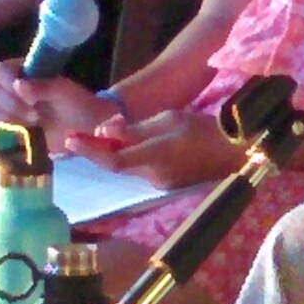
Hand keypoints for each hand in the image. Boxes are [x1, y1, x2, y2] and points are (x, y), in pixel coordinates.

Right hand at [0, 66, 120, 147]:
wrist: (84, 130)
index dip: (8, 83)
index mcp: (22, 72)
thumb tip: (19, 85)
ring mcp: (6, 110)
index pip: (0, 71)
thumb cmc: (77, 104)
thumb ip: (42, 86)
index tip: (30, 97)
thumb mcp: (64, 92)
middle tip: (36, 115)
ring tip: (31, 126)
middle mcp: (9, 89)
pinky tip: (3, 134)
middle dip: (12, 105)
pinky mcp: (5, 131)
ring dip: (6, 118)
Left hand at [66, 107, 240, 186]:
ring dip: (117, 153)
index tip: (69, 140)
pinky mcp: (168, 184)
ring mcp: (160, 183)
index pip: (110, 160)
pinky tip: (134, 144)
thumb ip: (133, 130)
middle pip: (117, 165)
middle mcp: (151, 177)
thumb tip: (104, 131)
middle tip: (83, 135)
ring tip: (109, 135)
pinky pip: (143, 169)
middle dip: (100, 151)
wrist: (234, 149)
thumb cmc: (201, 129)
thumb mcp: (166, 120)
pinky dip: (133, 157)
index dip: (89, 151)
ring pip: (130, 168)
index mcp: (151, 159)